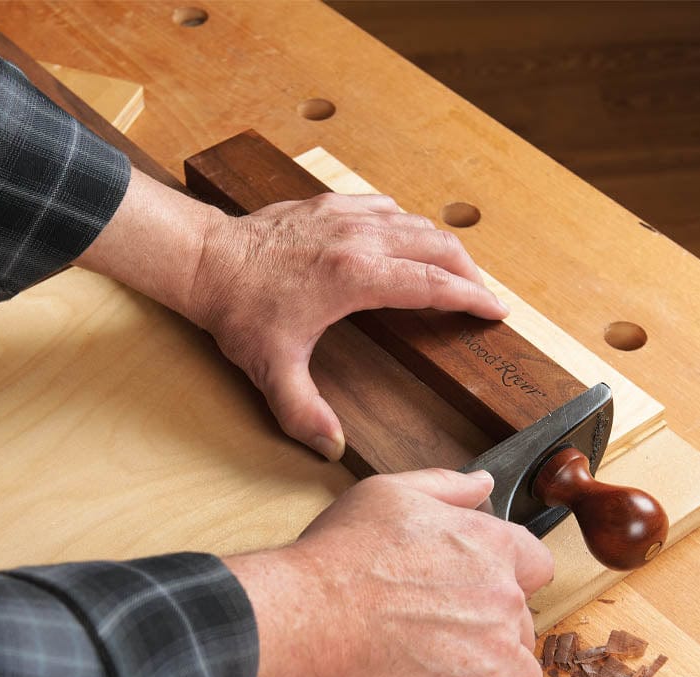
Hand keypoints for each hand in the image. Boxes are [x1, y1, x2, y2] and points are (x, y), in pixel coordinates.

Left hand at [186, 194, 507, 458]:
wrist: (203, 260)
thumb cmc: (238, 309)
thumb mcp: (271, 369)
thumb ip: (303, 412)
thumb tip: (330, 448)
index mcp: (356, 276)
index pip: (432, 284)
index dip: (471, 298)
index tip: (496, 310)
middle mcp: (360, 238)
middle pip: (437, 246)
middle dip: (468, 271)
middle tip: (482, 295)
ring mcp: (345, 216)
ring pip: (415, 222)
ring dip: (441, 247)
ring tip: (454, 272)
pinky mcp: (328, 206)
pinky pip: (384, 207)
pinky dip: (406, 224)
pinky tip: (405, 239)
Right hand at [228, 468, 553, 676]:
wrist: (311, 618)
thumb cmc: (341, 557)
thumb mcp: (389, 495)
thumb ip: (446, 488)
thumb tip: (483, 485)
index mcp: (490, 545)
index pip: (536, 564)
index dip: (512, 580)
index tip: (485, 593)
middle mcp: (504, 598)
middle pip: (525, 624)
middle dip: (495, 634)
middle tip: (449, 640)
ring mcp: (496, 654)